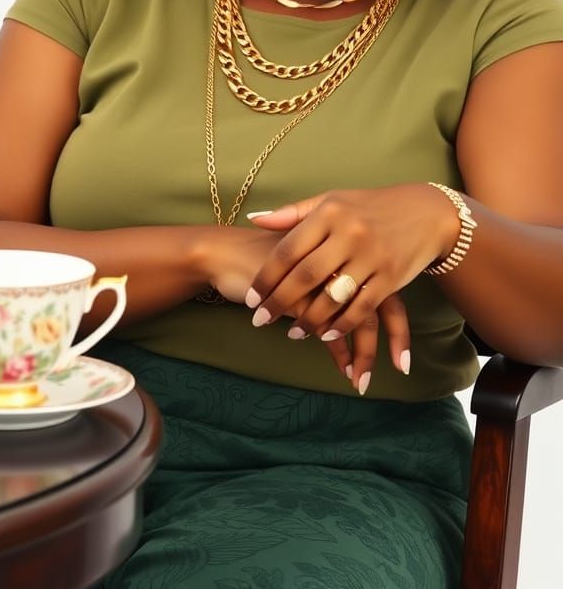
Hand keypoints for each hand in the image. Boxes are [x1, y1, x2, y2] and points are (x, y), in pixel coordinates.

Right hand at [198, 225, 403, 388]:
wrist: (225, 253)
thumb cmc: (266, 258)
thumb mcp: (304, 262)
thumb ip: (331, 278)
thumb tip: (357, 309)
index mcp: (346, 247)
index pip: (386, 284)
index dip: (398, 322)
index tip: (403, 353)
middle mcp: (340, 259)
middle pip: (380, 302)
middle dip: (392, 340)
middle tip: (398, 369)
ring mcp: (322, 279)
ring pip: (357, 319)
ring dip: (365, 354)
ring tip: (362, 380)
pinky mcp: (302, 297)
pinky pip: (329, 330)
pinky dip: (338, 352)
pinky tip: (341, 368)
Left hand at [245, 183, 458, 393]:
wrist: (426, 212)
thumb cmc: (369, 206)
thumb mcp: (331, 201)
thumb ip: (293, 213)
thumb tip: (255, 219)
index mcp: (329, 212)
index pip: (289, 249)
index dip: (267, 277)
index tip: (252, 298)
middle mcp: (350, 233)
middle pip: (305, 276)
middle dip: (279, 302)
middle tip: (260, 320)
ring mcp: (372, 256)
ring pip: (332, 297)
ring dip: (309, 320)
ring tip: (291, 333)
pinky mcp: (392, 277)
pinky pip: (362, 308)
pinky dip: (342, 325)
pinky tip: (326, 335)